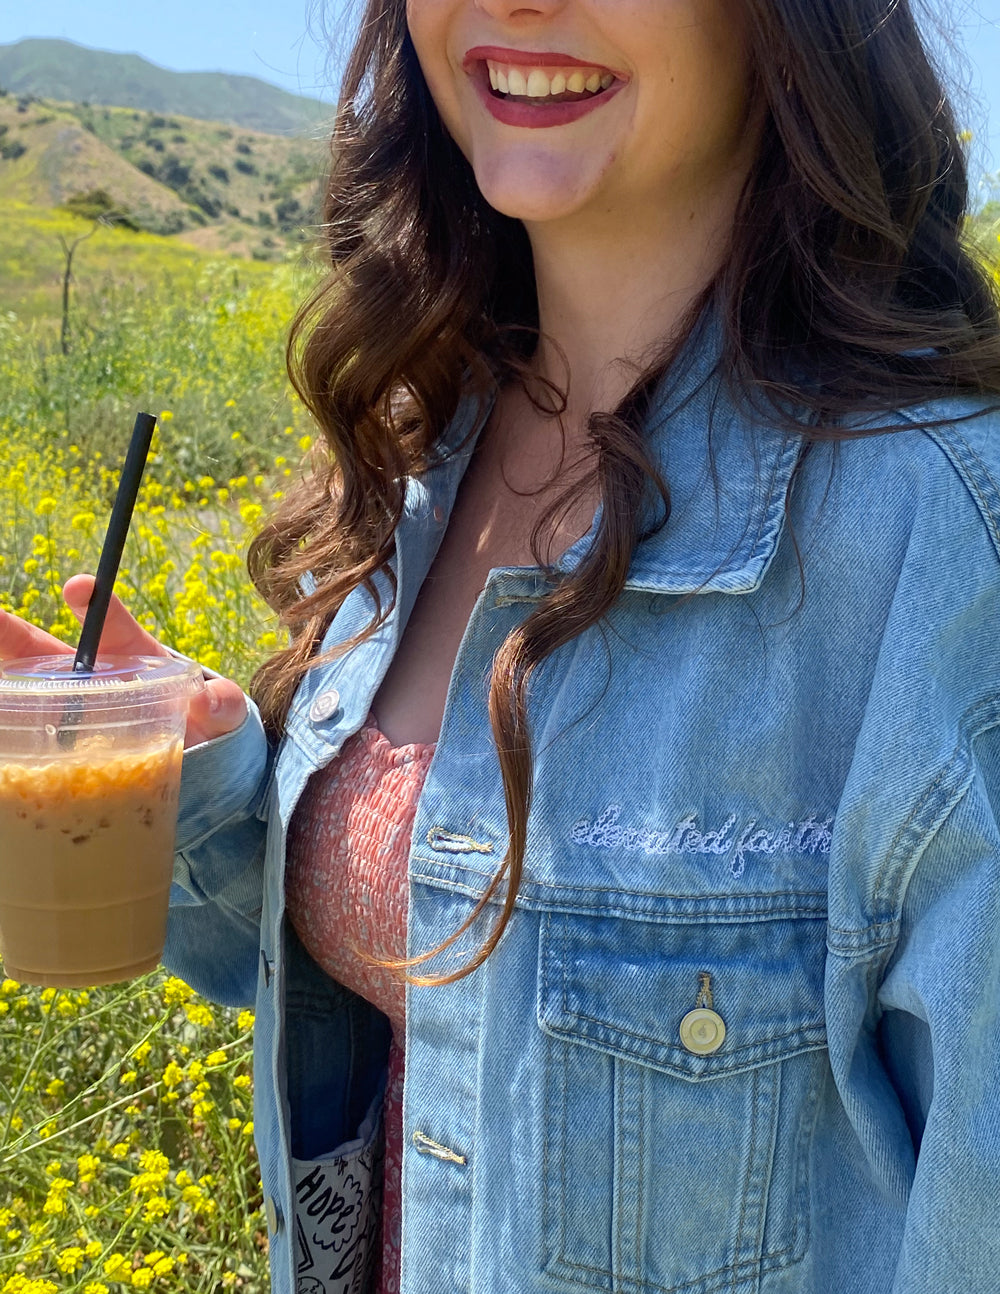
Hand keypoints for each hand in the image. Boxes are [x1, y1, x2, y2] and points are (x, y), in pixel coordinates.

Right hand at [0, 575, 247, 746]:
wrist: (193, 761)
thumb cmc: (204, 725)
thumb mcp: (221, 715)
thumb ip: (223, 705)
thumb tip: (209, 698)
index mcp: (131, 656)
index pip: (112, 624)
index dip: (96, 603)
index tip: (80, 586)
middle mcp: (90, 677)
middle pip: (42, 650)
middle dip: (10, 632)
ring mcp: (68, 709)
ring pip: (24, 687)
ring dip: (1, 673)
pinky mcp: (59, 743)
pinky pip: (28, 731)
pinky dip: (11, 725)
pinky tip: (2, 730)